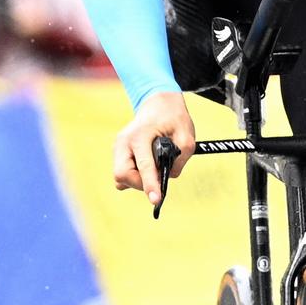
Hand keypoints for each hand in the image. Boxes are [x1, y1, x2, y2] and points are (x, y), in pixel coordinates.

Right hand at [113, 91, 196, 206]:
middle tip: (158, 179)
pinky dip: (135, 176)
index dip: (150, 185)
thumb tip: (167, 177)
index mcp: (140, 135)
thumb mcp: (187, 136)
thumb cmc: (173, 118)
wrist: (158, 104)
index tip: (156, 199)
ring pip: (120, 176)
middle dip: (140, 183)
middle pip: (123, 175)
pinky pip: (123, 173)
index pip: (143, 166)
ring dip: (138, 180)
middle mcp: (124, 142)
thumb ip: (180, 159)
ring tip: (154, 169)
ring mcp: (118, 147)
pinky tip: (146, 167)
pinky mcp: (119, 152)